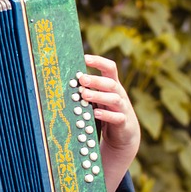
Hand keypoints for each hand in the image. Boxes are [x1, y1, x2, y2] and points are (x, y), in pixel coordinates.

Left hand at [78, 55, 140, 191]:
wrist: (124, 133)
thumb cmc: (106, 110)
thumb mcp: (99, 98)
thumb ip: (88, 89)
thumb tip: (65, 78)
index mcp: (112, 85)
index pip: (110, 68)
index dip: (99, 61)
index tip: (84, 58)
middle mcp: (119, 94)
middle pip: (110, 83)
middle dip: (96, 80)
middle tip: (82, 79)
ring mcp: (122, 108)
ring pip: (114, 99)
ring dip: (99, 96)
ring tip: (84, 95)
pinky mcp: (123, 122)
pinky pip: (117, 117)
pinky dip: (106, 115)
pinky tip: (95, 113)